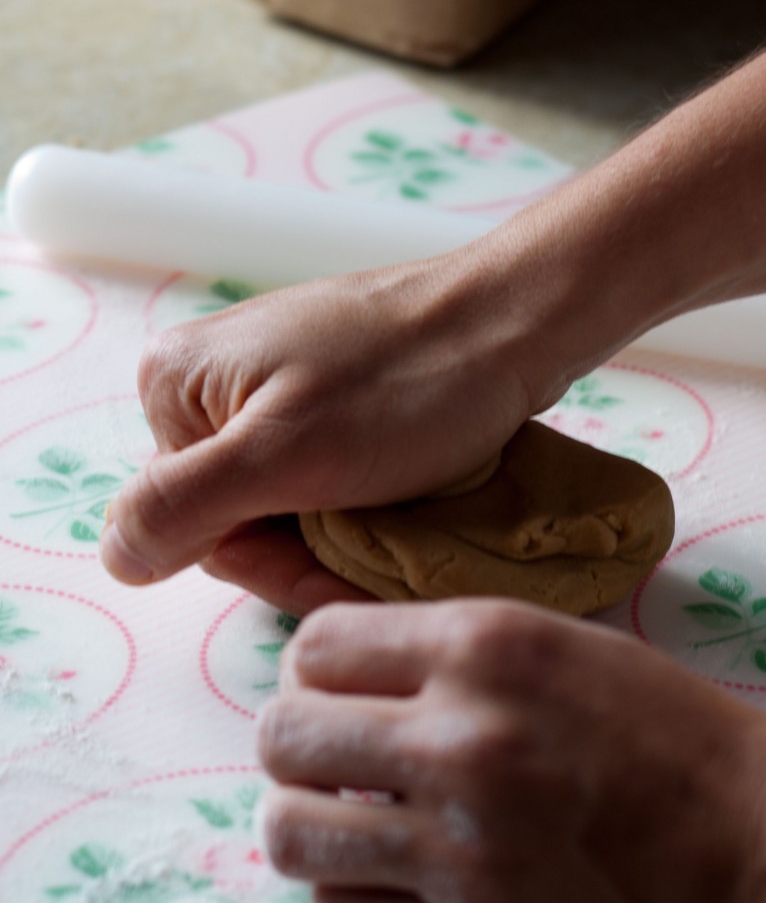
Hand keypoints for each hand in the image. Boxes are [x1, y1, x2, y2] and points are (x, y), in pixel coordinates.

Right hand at [100, 252, 542, 611]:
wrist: (511, 321)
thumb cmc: (406, 383)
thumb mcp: (284, 453)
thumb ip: (183, 504)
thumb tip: (116, 556)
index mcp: (177, 386)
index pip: (187, 521)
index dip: (263, 563)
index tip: (337, 581)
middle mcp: (217, 382)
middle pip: (237, 512)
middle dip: (305, 553)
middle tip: (376, 573)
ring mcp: (278, 385)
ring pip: (286, 499)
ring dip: (338, 539)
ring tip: (397, 552)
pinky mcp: (332, 394)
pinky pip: (325, 472)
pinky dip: (359, 507)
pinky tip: (400, 520)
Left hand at [256, 598, 765, 902]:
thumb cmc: (688, 741)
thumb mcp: (574, 650)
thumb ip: (458, 649)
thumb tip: (355, 672)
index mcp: (491, 648)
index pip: (319, 645)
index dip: (319, 664)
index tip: (342, 684)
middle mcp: (461, 741)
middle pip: (284, 734)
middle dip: (300, 739)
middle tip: (341, 751)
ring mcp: (459, 852)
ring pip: (290, 833)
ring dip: (312, 820)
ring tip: (360, 817)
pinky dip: (352, 896)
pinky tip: (398, 878)